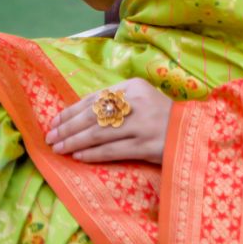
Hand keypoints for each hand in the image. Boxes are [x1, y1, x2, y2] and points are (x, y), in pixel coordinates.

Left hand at [45, 78, 173, 165]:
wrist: (192, 132)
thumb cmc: (162, 116)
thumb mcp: (142, 99)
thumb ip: (116, 101)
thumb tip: (80, 114)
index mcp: (132, 86)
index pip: (94, 98)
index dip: (71, 110)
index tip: (55, 120)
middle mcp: (135, 102)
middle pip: (92, 115)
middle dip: (68, 127)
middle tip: (50, 137)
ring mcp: (140, 124)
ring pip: (98, 133)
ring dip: (74, 142)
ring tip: (58, 148)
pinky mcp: (144, 145)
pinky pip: (111, 150)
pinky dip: (92, 154)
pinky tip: (79, 157)